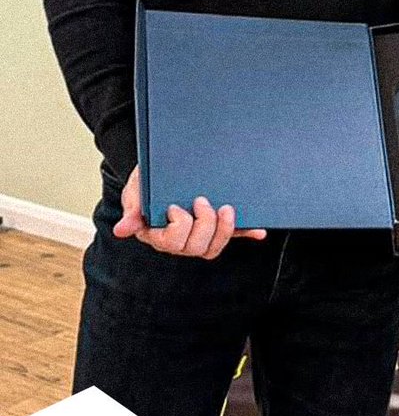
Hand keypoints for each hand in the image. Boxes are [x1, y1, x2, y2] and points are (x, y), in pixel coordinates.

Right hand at [113, 166, 266, 258]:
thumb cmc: (147, 182)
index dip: (179, 227)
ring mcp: (199, 235)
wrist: (163, 168)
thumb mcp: (137, 190)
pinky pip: (233, 235)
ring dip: (224, 230)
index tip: (176, 207)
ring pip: (213, 247)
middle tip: (201, 200)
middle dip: (204, 224)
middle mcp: (179, 240)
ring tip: (226, 209)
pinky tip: (259, 231)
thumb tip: (122, 230)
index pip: (171, 243)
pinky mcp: (216, 226)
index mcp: (158, 233)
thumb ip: (132, 208)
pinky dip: (246, 233)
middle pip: (196, 248)